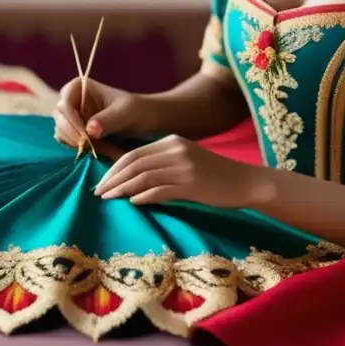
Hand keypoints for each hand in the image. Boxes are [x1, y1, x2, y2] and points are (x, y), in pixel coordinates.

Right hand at [53, 77, 150, 148]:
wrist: (145, 121)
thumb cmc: (137, 110)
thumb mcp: (126, 113)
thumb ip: (108, 120)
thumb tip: (90, 130)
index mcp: (78, 86)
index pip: (64, 106)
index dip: (72, 123)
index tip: (86, 139)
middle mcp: (70, 100)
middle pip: (60, 121)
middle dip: (75, 136)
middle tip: (94, 148)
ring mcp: (71, 117)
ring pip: (62, 134)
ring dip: (80, 145)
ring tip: (104, 149)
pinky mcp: (75, 132)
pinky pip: (69, 143)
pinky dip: (83, 150)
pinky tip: (101, 150)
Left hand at [93, 135, 263, 207]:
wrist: (246, 182)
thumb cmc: (215, 175)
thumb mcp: (187, 160)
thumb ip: (163, 164)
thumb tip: (133, 180)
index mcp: (172, 142)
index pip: (133, 153)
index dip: (114, 168)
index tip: (102, 182)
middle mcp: (176, 150)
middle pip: (134, 163)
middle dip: (113, 179)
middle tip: (98, 193)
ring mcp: (184, 167)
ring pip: (143, 177)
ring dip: (122, 189)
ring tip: (109, 200)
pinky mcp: (192, 185)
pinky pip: (160, 190)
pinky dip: (143, 197)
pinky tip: (132, 203)